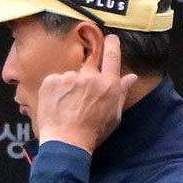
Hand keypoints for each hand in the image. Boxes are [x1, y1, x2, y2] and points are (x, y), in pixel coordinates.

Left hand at [36, 33, 137, 152]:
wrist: (65, 143)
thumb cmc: (92, 133)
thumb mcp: (114, 116)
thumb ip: (121, 93)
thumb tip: (131, 77)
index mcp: (108, 84)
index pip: (112, 55)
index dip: (111, 44)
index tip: (110, 39)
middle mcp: (89, 76)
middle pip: (89, 66)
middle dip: (85, 77)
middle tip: (79, 96)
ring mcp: (69, 77)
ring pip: (70, 76)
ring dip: (68, 87)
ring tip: (65, 107)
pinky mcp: (51, 81)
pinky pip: (54, 81)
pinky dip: (54, 91)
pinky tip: (55, 105)